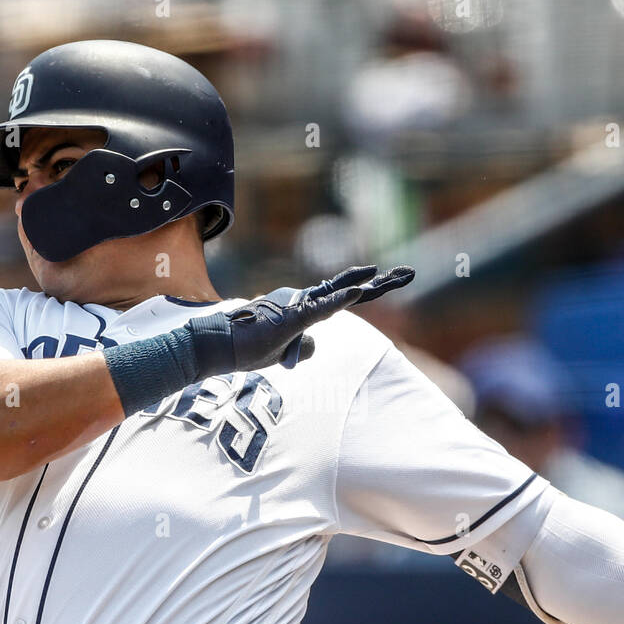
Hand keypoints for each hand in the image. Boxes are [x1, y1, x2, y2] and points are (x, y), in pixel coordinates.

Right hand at [187, 264, 414, 375]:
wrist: (215, 345)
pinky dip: (340, 300)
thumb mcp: (282, 351)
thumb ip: (302, 345)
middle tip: (408, 272)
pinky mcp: (289, 318)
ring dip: (368, 289)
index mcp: (301, 308)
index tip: (386, 278)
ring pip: (338, 296)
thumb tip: (318, 342)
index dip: (365, 288)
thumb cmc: (244, 348)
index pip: (339, 296)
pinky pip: (319, 309)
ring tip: (397, 277)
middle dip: (380, 283)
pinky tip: (360, 292)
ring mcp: (295, 307)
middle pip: (347, 290)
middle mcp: (301, 301)